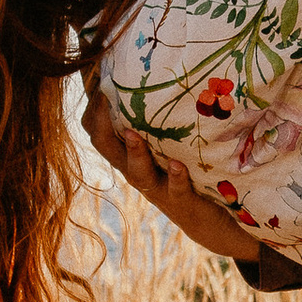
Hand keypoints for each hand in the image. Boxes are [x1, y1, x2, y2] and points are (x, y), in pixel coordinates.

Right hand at [83, 91, 258, 268]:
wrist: (208, 223)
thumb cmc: (186, 173)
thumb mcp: (167, 145)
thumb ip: (157, 120)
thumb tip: (155, 77)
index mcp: (129, 155)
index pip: (99, 132)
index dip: (93, 109)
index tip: (97, 80)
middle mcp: (137, 171)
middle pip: (107, 148)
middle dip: (102, 124)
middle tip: (103, 98)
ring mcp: (157, 188)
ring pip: (136, 172)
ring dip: (134, 152)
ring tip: (133, 133)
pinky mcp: (181, 201)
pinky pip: (175, 189)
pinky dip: (175, 177)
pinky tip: (177, 165)